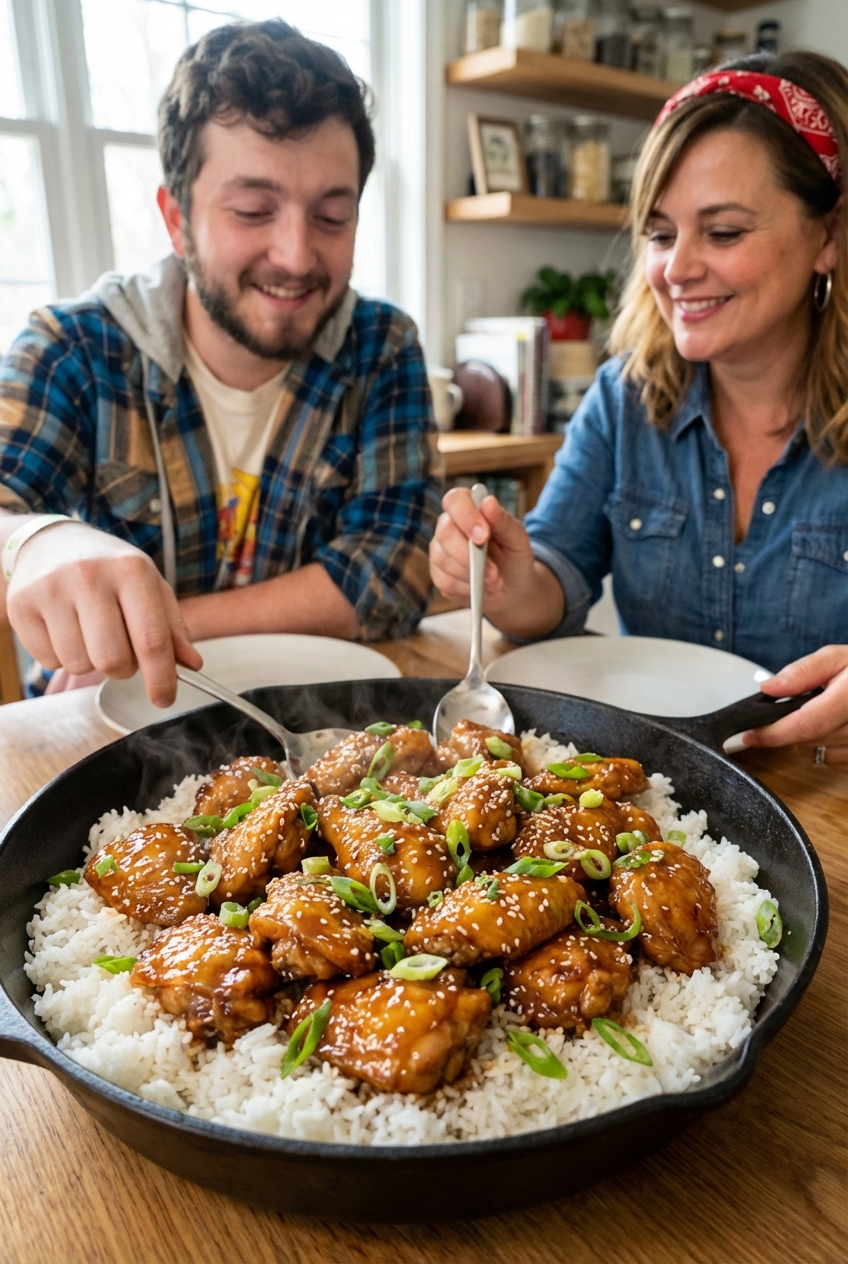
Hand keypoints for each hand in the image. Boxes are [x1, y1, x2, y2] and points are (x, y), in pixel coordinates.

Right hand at [6, 522, 201, 706]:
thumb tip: (192, 664)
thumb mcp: (149, 586)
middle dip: (122, 668)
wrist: (50, 543)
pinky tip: (63, 628)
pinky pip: (48, 660)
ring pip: (78, 664)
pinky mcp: (21, 605)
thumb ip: (172, 627)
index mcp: (132, 570)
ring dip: (89, 661)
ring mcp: (51, 589)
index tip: (164, 699)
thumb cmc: (109, 570)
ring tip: (89, 632)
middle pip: (112, 660)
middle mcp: (90, 576)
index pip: (151, 640)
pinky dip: (60, 656)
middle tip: (120, 651)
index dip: (161, 678)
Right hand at [429, 487, 563, 638]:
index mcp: (468, 508)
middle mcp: (449, 526)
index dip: (466, 516)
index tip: (484, 536)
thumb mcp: (517, 539)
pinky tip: (481, 588)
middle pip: (445, 532)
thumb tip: (489, 501)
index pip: (455, 500)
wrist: (513, 586)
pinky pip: (445, 581)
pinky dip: (467, 588)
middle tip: (493, 571)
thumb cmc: (514, 555)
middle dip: (468, 554)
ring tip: (494, 581)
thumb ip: (503, 521)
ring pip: (443, 559)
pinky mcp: (438, 574)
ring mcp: (440, 550)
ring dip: (472, 574)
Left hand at [741, 644, 847, 768]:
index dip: (773, 733)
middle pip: (811, 740)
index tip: (749, 734)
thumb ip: (803, 672)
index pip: (807, 724)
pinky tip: (841, 729)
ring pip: (824, 754)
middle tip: (800, 707)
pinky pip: (840, 762)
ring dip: (815, 739)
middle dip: (793, 728)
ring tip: (830, 713)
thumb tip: (768, 688)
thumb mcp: (839, 658)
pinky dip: (833, 749)